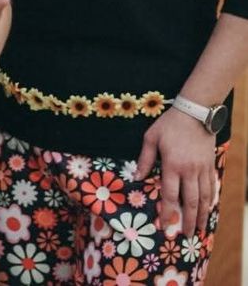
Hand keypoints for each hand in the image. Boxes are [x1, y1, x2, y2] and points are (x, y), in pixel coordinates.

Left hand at [135, 107, 216, 236]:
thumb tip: (136, 177)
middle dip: (188, 221)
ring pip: (204, 198)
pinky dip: (210, 201)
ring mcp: (202, 170)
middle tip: (186, 236)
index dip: (167, 213)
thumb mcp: (151, 138)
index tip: (165, 226)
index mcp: (172, 165)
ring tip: (200, 229)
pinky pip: (211, 188)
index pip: (169, 195)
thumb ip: (145, 159)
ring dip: (202, 216)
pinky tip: (208, 209)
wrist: (195, 113)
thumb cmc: (169, 124)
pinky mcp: (210, 166)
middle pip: (190, 202)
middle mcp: (189, 171)